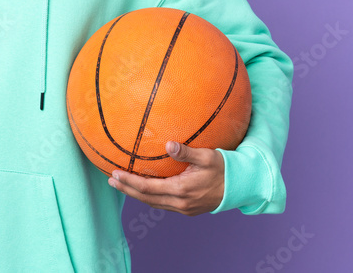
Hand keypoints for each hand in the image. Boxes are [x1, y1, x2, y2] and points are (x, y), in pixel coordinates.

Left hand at [107, 141, 224, 215]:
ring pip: (153, 203)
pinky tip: (143, 187)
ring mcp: (183, 208)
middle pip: (146, 198)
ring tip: (121, 184)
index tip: (115, 174)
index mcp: (181, 190)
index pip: (148, 188)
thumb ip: (187, 151)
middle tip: (111, 180)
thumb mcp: (207, 156)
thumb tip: (169, 144)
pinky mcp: (187, 209)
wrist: (241, 187)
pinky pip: (162, 203)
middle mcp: (180, 203)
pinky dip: (148, 196)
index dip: (130, 182)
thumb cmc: (224, 168)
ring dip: (135, 194)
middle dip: (127, 189)